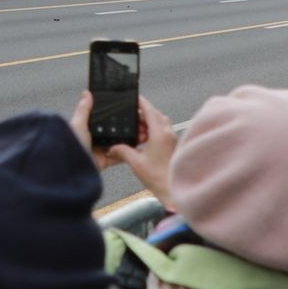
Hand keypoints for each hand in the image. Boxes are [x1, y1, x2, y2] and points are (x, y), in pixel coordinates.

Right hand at [70, 92, 177, 206]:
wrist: (173, 190)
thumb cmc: (159, 178)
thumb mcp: (135, 163)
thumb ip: (122, 151)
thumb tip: (113, 148)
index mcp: (160, 134)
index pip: (150, 110)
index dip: (141, 103)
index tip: (135, 98)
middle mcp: (169, 134)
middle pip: (156, 115)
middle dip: (144, 114)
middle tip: (132, 117)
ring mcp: (173, 140)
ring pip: (162, 123)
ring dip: (151, 123)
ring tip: (139, 130)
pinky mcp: (174, 146)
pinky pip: (165, 132)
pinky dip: (155, 131)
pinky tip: (146, 141)